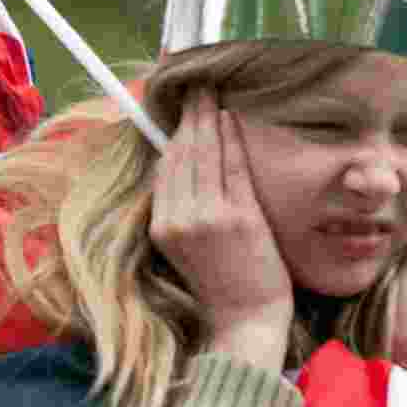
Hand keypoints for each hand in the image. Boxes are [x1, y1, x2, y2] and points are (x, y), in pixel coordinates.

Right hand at [149, 90, 291, 369]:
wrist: (246, 320)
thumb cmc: (221, 283)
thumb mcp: (186, 247)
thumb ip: (180, 209)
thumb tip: (181, 165)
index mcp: (161, 226)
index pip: (165, 166)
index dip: (171, 133)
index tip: (178, 109)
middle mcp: (178, 218)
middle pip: (181, 153)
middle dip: (188, 115)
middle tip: (195, 86)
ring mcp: (207, 217)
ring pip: (204, 154)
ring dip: (208, 118)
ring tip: (210, 93)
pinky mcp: (238, 216)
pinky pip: (232, 166)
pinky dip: (230, 138)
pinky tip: (230, 118)